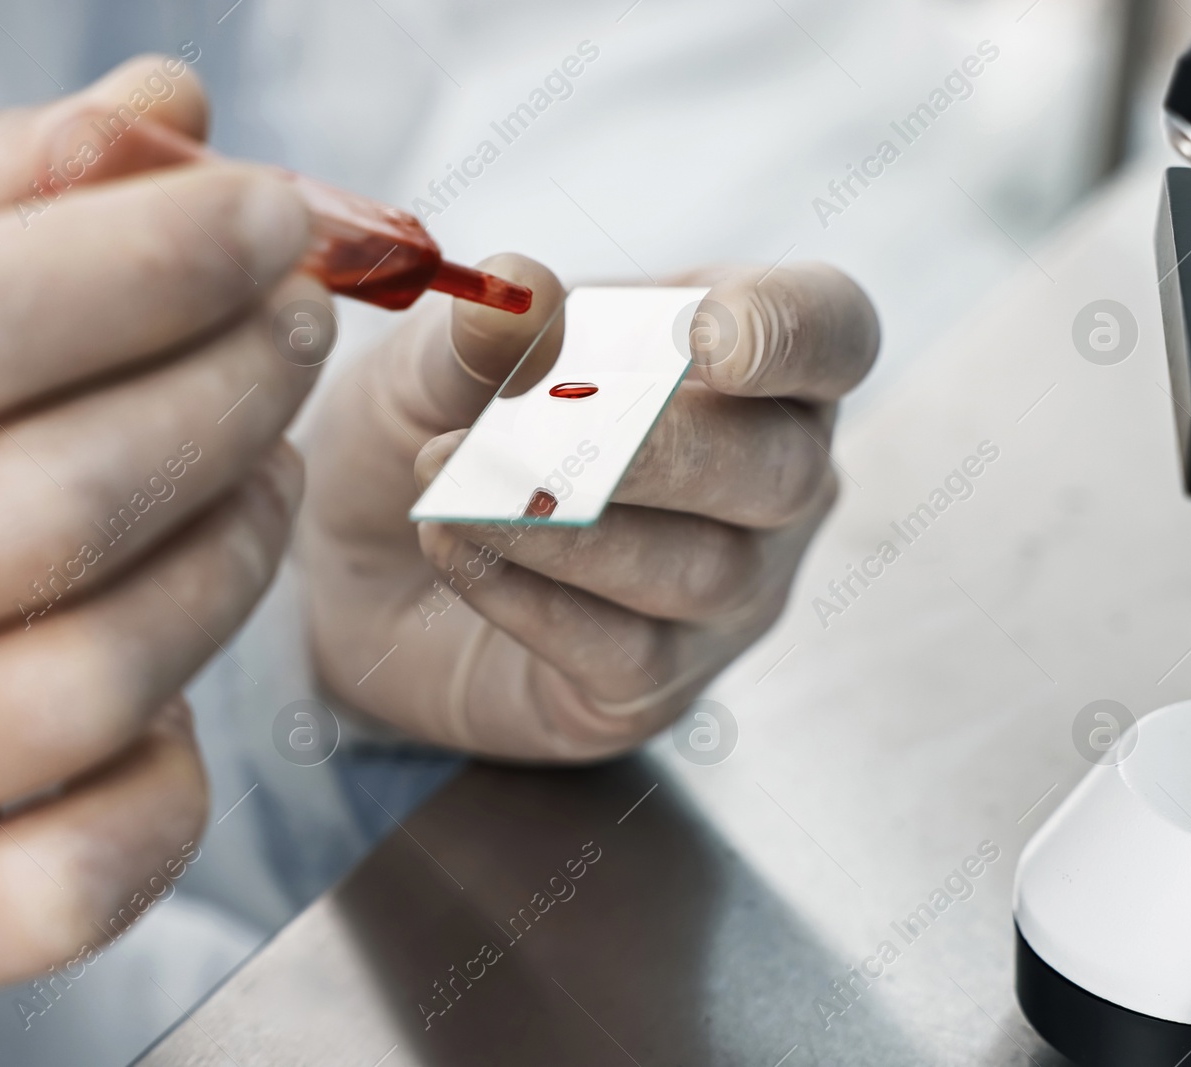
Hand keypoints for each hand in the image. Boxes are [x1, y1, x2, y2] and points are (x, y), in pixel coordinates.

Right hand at [0, 57, 322, 1009]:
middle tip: (293, 333)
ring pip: (104, 679)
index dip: (152, 259)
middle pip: (63, 502)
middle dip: (232, 393)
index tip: (271, 218)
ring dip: (232, 560)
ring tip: (257, 473)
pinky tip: (165, 692)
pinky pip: (87, 875)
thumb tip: (170, 112)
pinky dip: (173, 781)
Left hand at [300, 255, 877, 759]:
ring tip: (448, 492)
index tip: (707, 334)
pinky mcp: (657, 684)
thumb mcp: (437, 362)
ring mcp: (728, 594)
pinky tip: (451, 549)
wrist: (359, 562)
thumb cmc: (434, 428)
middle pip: (780, 469)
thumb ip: (485, 330)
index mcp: (744, 361)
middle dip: (654, 451)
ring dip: (566, 528)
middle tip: (523, 437)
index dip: (792, 330)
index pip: (831, 332)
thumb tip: (515, 284)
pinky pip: (623, 651)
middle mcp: (769, 481)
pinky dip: (530, 596)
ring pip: (701, 570)